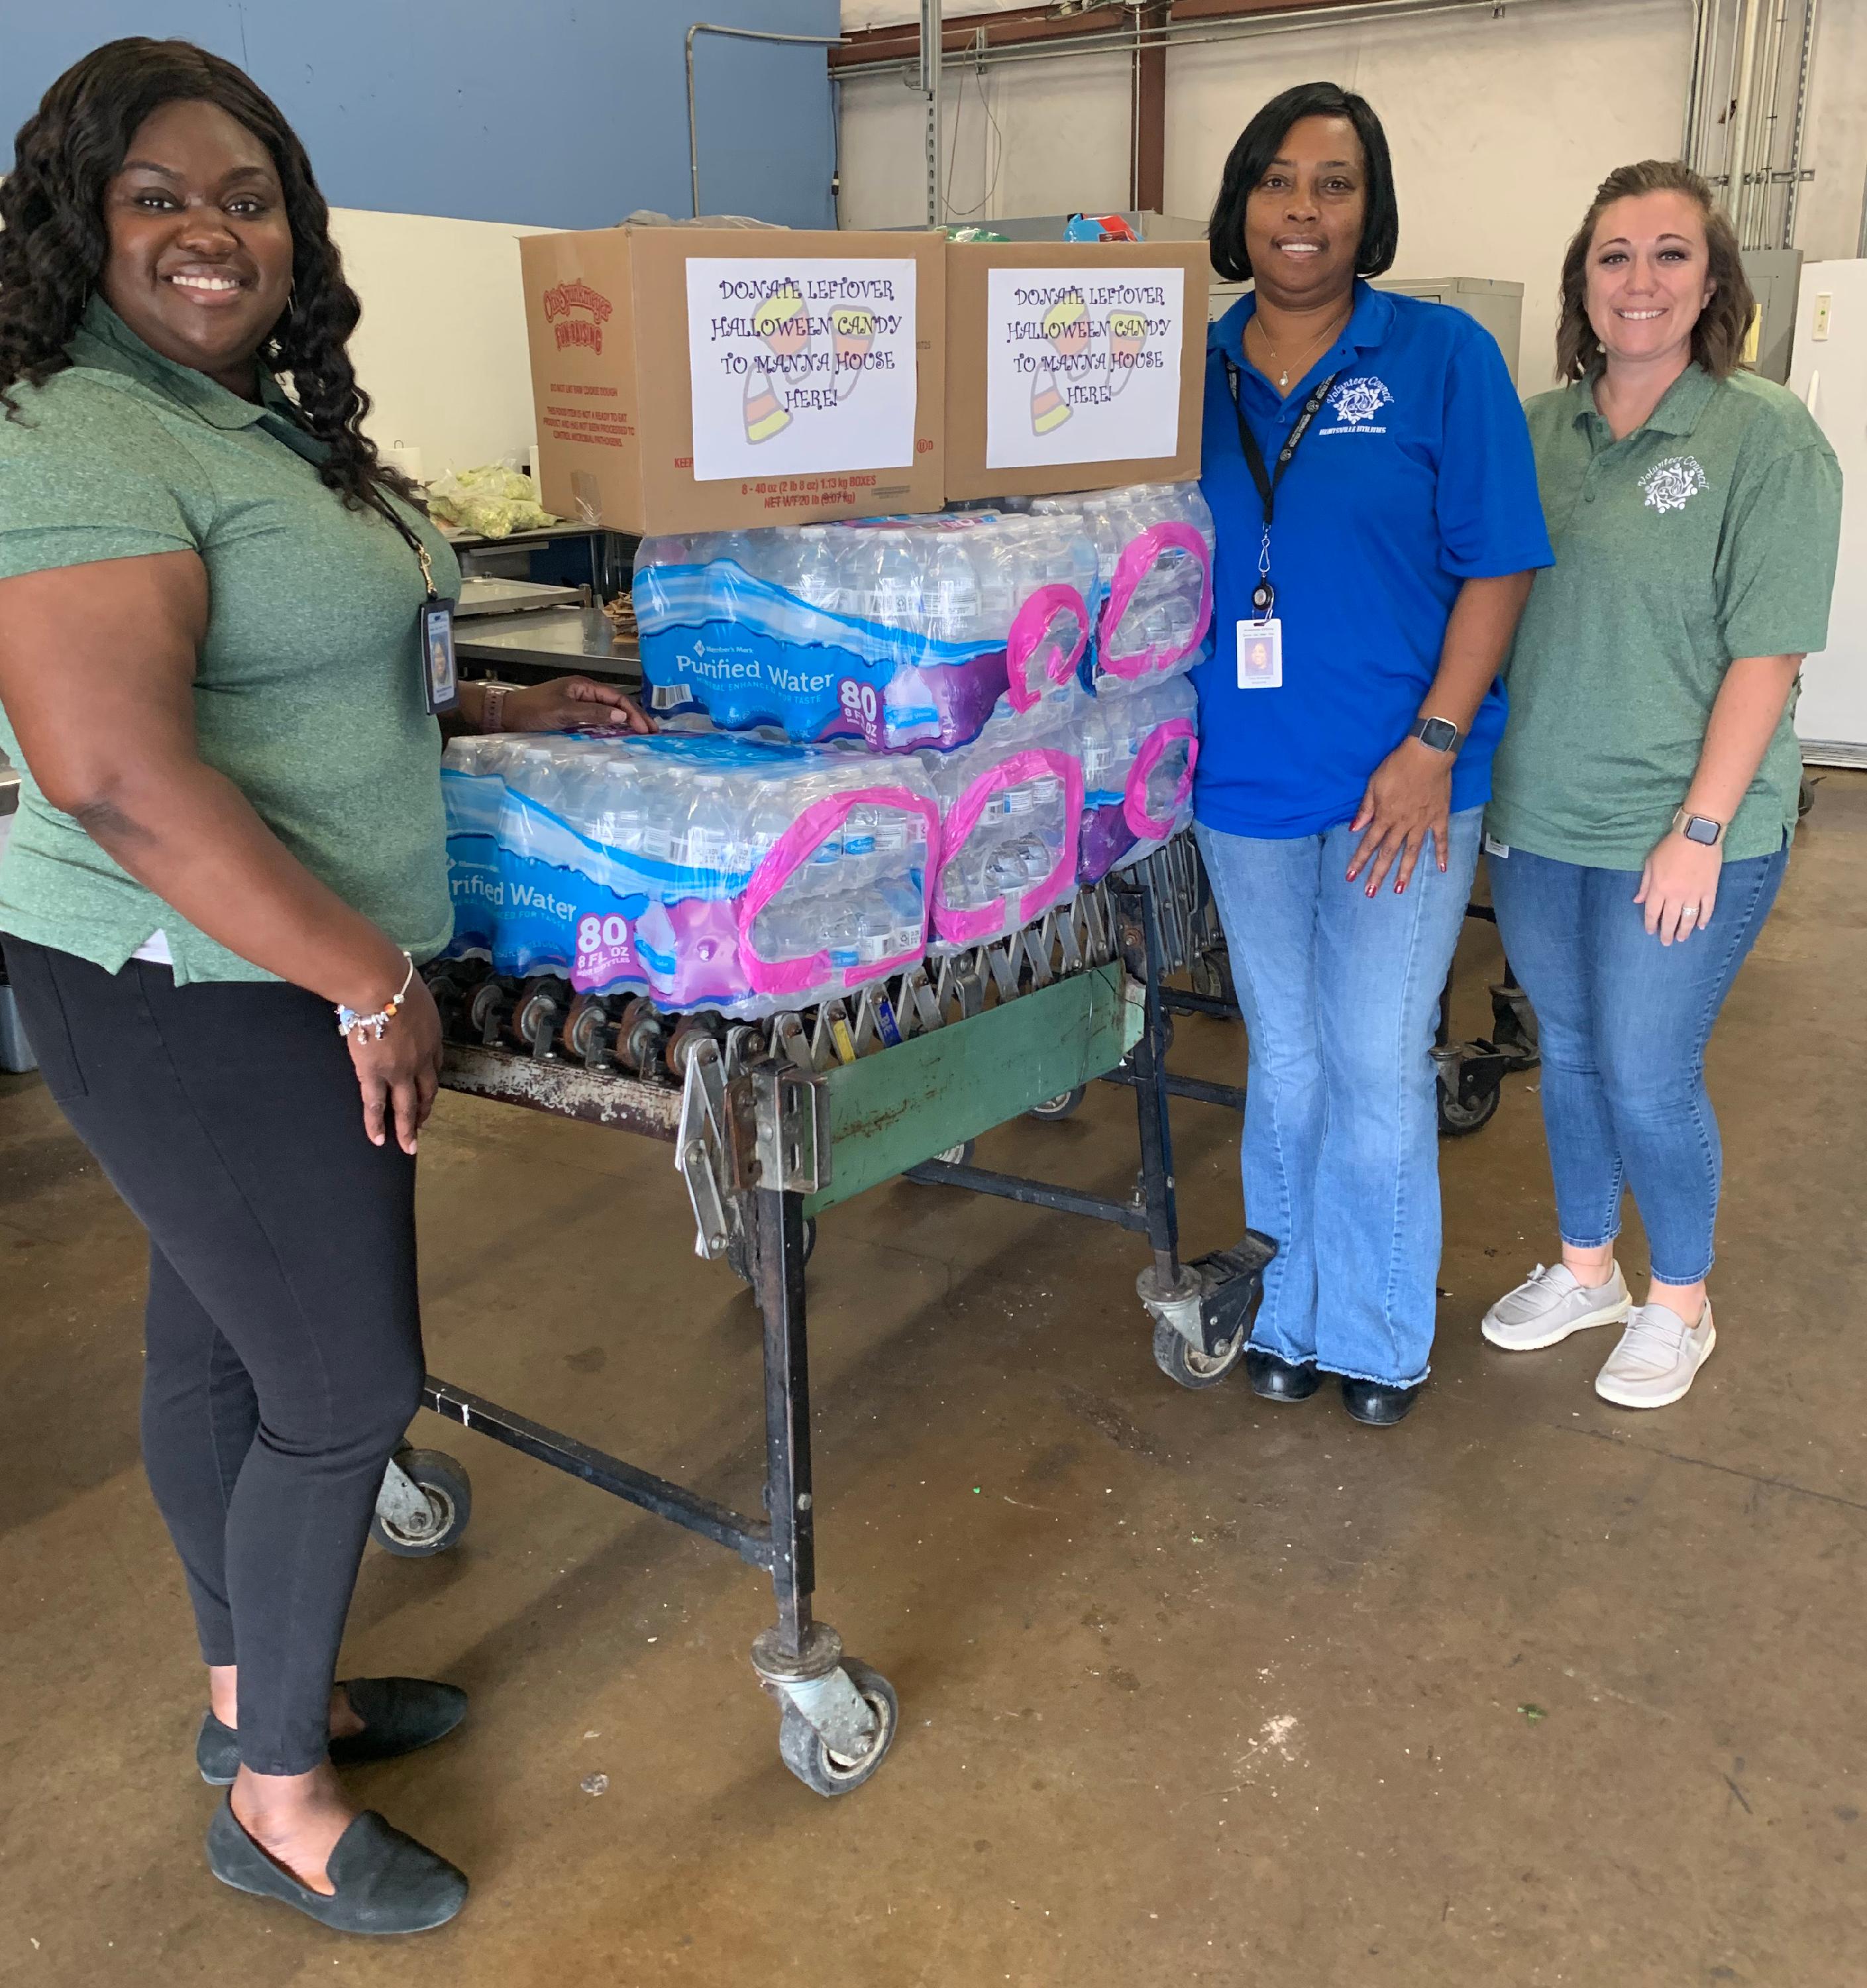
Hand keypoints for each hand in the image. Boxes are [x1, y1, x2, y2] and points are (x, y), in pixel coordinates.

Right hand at [346, 974, 443, 1154]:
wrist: (381, 987)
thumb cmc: (394, 981)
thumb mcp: (413, 993)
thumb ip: (410, 1005)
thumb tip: (400, 999)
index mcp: (432, 1038)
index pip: (434, 1065)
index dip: (429, 1080)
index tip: (427, 1090)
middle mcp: (421, 1059)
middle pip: (426, 1091)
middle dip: (425, 1110)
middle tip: (423, 1126)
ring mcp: (399, 1071)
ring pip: (405, 1106)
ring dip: (407, 1128)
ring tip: (407, 1146)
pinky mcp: (374, 1075)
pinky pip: (375, 1105)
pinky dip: (376, 1124)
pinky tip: (377, 1140)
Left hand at [505, 676, 651, 734]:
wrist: (505, 715)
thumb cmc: (531, 710)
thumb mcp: (563, 712)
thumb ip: (592, 714)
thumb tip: (620, 716)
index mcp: (583, 686)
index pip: (615, 698)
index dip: (633, 713)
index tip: (646, 729)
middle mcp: (583, 692)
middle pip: (615, 703)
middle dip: (635, 716)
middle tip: (653, 733)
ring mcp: (577, 704)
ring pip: (608, 712)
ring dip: (625, 722)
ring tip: (642, 734)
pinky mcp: (571, 715)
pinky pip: (597, 720)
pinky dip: (611, 727)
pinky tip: (619, 735)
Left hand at [1346, 739, 1452, 896]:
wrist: (1427, 754)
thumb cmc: (1397, 766)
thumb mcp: (1374, 784)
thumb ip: (1366, 809)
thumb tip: (1354, 829)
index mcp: (1385, 816)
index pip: (1368, 843)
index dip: (1359, 861)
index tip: (1350, 877)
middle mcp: (1402, 824)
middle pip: (1388, 853)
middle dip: (1378, 874)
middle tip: (1371, 893)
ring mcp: (1422, 823)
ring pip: (1412, 851)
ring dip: (1405, 871)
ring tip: (1399, 890)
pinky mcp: (1439, 817)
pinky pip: (1441, 839)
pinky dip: (1442, 854)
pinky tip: (1442, 869)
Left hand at [1635, 829, 1720, 944]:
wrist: (1697, 836)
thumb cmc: (1670, 847)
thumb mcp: (1650, 863)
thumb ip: (1645, 884)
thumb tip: (1637, 901)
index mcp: (1659, 889)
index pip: (1652, 912)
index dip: (1651, 924)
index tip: (1650, 932)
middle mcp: (1675, 895)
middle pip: (1670, 919)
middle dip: (1667, 933)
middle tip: (1666, 942)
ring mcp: (1694, 894)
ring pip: (1688, 918)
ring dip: (1685, 930)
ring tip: (1681, 939)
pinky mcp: (1710, 890)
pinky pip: (1707, 909)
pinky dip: (1704, 919)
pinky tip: (1701, 926)